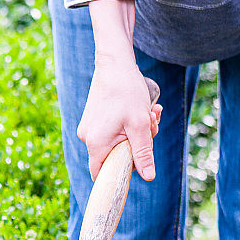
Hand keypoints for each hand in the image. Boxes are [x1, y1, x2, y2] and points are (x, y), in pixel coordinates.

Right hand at [79, 0, 160, 180]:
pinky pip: (112, 131)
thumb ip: (143, 153)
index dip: (120, 174)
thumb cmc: (127, 91)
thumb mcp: (140, 125)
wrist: (114, 62)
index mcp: (96, 143)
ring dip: (137, 132)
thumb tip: (148, 177)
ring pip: (116, 142)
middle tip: (152, 123)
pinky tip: (140, 109)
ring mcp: (89, 128)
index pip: (102, 175)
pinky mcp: (93, 120)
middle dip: (137, 145)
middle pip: (114, 157)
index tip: (138, 163)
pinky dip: (128, 124)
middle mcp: (87, 138)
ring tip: (150, 112)